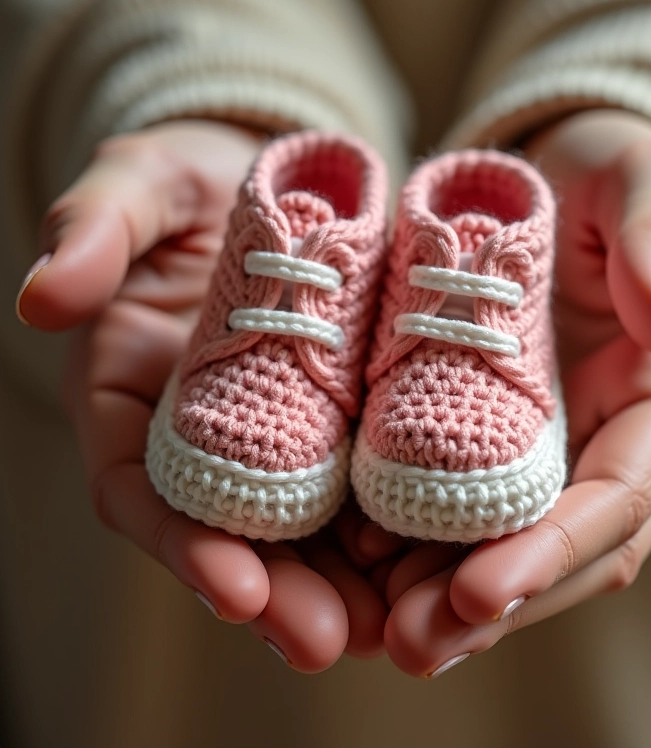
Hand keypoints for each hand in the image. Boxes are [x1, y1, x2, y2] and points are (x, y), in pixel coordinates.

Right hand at [17, 120, 387, 670]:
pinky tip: (431, 563)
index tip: (233, 589)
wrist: (275, 183)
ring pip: (305, 532)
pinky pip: (363, 490)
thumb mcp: (141, 187)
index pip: (148, 493)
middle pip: (234, 535)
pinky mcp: (340, 424)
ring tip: (391, 625)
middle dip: (278, 595)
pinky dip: (392, 535)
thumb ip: (95, 229)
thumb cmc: (190, 185)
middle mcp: (209, 438)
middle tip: (328, 641)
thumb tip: (45, 296)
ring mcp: (279, 438)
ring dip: (343, 588)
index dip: (185, 546)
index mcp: (138, 401)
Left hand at [369, 110, 650, 676]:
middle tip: (412, 644)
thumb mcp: (643, 178)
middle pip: (563, 551)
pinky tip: (364, 567)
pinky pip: (466, 513)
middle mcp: (616, 447)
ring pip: (510, 548)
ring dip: (448, 599)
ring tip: (376, 628)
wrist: (557, 188)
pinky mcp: (502, 445)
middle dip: (490, 605)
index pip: (618, 499)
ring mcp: (558, 455)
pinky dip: (422, 548)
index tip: (481, 592)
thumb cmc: (607, 181)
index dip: (552, 551)